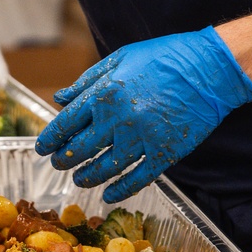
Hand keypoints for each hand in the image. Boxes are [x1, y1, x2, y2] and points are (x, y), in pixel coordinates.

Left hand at [35, 26, 251, 201]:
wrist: (208, 69)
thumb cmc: (164, 57)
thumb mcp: (121, 59)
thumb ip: (88, 80)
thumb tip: (61, 98)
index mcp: (105, 93)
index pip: (66, 123)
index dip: (51, 138)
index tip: (42, 147)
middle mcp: (119, 120)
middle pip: (81, 149)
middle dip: (65, 160)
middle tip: (59, 164)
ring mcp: (142, 139)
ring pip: (105, 168)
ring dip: (87, 176)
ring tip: (79, 179)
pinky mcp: (164, 153)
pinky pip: (137, 179)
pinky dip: (120, 190)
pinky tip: (109, 194)